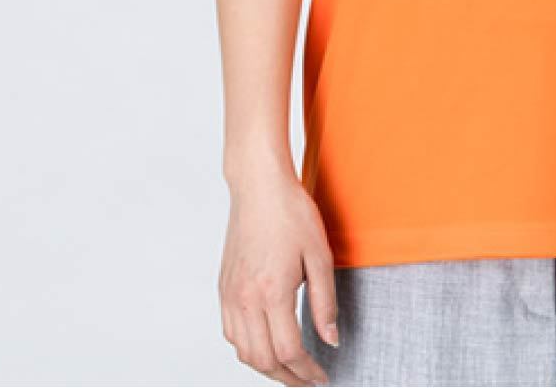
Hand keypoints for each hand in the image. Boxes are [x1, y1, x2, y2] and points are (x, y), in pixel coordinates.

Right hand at [219, 165, 338, 384]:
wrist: (259, 187)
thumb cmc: (291, 213)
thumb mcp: (320, 255)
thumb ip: (325, 301)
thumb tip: (331, 339)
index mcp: (272, 292)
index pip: (289, 351)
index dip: (307, 371)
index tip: (322, 377)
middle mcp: (245, 299)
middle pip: (263, 359)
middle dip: (288, 378)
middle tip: (308, 380)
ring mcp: (230, 295)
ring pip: (243, 351)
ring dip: (266, 367)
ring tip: (290, 369)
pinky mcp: (224, 288)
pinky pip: (231, 333)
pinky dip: (248, 349)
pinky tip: (265, 345)